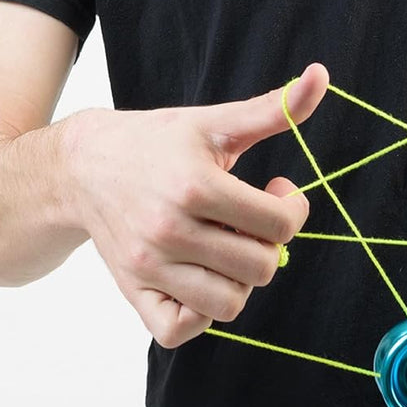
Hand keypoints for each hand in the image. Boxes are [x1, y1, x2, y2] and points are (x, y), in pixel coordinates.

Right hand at [67, 63, 328, 348]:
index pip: (278, 224)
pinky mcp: (133, 291)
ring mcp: (148, 266)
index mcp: (195, 185)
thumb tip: (321, 75)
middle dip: (268, 242)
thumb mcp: (215, 120)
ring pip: (228, 304)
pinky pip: (179, 331)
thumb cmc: (159, 140)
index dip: (294, 209)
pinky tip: (202, 276)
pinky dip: (200, 314)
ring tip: (228, 246)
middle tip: (250, 219)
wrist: (85, 165)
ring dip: (240, 278)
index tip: (279, 191)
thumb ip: (274, 107)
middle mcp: (169, 230)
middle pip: (260, 268)